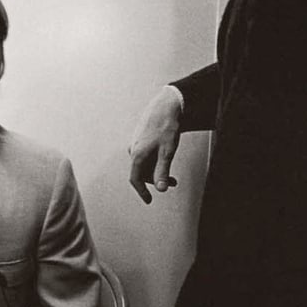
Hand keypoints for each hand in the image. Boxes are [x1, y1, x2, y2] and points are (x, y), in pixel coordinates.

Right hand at [128, 87, 182, 203]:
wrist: (165, 106)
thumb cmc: (166, 127)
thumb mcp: (167, 152)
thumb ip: (162, 172)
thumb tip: (160, 189)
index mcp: (137, 155)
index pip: (135, 179)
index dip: (142, 192)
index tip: (149, 200)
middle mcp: (133, 150)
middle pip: (141, 172)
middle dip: (155, 180)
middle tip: (171, 182)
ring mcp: (136, 143)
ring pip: (145, 164)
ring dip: (157, 170)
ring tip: (172, 171)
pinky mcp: (141, 139)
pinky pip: (146, 155)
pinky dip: (155, 161)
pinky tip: (165, 157)